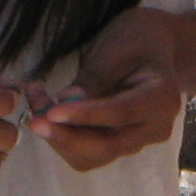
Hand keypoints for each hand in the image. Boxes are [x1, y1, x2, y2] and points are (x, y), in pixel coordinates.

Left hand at [30, 8, 183, 171]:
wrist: (153, 46)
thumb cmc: (135, 40)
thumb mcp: (114, 50)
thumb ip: (92, 81)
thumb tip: (64, 105)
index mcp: (162, 100)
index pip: (121, 114)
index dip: (84, 116)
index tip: (50, 112)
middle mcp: (155, 128)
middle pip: (107, 146)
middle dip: (66, 135)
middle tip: (33, 117)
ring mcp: (139, 140)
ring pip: (94, 155)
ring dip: (60, 138)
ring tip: (36, 106)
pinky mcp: (121, 144)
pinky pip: (89, 152)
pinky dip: (64, 137)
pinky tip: (48, 114)